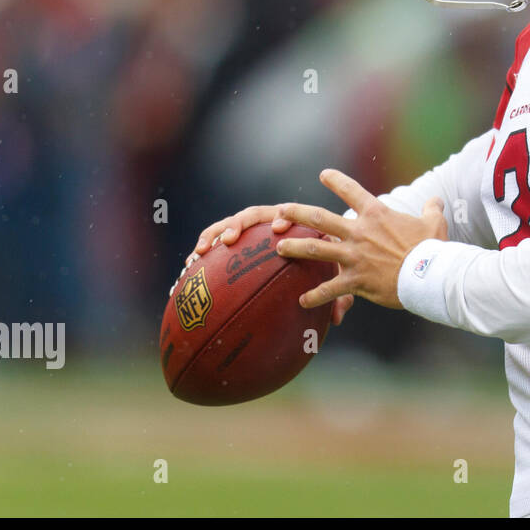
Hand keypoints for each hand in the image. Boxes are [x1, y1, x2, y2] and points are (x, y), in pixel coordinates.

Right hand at [178, 204, 354, 325]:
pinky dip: (203, 253)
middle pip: (251, 215)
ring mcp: (251, 230)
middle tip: (229, 240)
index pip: (288, 213)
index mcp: (296, 223)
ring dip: (212, 235)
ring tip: (200, 253)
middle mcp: (270, 222)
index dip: (282, 217)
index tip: (279, 228)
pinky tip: (189, 270)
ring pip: (227, 226)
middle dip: (237, 224)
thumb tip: (338, 316)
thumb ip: (340, 292)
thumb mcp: (336, 276)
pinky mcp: (236, 242)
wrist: (320, 250)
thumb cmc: (328, 262)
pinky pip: (216, 245)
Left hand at [273, 169, 447, 312]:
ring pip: (315, 249)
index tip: (324, 175)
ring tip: (278, 248)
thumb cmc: (432, 248)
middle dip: (297, 213)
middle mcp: (360, 232)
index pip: (352, 191)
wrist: (429, 274)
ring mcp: (354, 256)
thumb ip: (432, 209)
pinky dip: (315, 296)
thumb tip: (436, 199)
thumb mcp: (434, 223)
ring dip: (294, 247)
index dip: (336, 181)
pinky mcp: (355, 280)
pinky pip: (329, 289)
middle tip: (280, 211)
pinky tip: (302, 301)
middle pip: (320, 218)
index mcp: (376, 215)